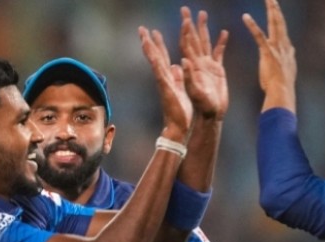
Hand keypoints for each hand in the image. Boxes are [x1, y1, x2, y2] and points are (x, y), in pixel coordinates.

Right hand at [139, 25, 192, 140]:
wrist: (179, 128)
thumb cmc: (182, 113)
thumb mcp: (183, 90)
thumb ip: (179, 78)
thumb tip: (177, 66)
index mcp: (168, 79)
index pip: (162, 58)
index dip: (158, 45)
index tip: (152, 33)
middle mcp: (163, 80)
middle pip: (155, 57)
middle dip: (149, 43)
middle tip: (142, 29)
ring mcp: (163, 85)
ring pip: (155, 63)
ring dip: (150, 50)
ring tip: (144, 37)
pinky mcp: (166, 91)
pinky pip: (161, 75)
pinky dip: (157, 65)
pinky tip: (154, 56)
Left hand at [180, 7, 229, 120]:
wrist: (210, 116)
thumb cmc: (201, 107)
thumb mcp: (194, 93)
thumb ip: (188, 78)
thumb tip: (183, 61)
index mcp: (191, 67)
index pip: (185, 45)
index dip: (184, 31)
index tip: (184, 18)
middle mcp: (197, 64)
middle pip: (192, 39)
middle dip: (189, 24)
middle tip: (185, 9)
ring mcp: (207, 66)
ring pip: (204, 42)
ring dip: (203, 28)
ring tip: (202, 13)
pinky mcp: (217, 70)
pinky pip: (218, 53)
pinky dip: (221, 43)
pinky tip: (224, 32)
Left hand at [242, 0, 297, 111]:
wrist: (282, 92)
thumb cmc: (281, 87)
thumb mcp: (287, 70)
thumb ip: (287, 60)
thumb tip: (289, 56)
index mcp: (287, 50)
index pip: (283, 31)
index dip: (279, 20)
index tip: (275, 11)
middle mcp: (284, 45)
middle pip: (281, 23)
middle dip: (276, 9)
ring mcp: (277, 48)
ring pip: (275, 24)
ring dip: (271, 10)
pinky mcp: (268, 52)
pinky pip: (259, 35)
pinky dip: (252, 25)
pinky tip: (245, 17)